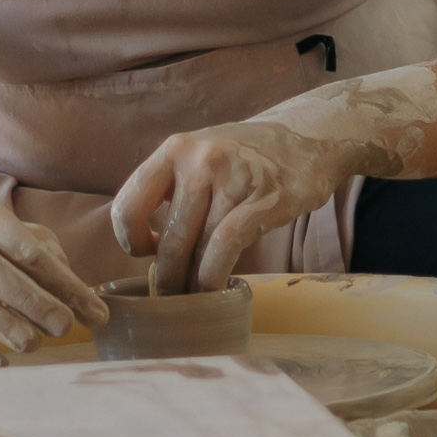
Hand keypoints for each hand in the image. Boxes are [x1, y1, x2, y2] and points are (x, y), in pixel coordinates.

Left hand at [111, 115, 347, 292]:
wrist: (308, 136)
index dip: (130, 241)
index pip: (128, 206)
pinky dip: (214, 275)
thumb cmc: (246, 155)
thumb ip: (169, 185)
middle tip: (168, 299)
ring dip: (191, 283)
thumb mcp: (199, 153)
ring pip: (198, 248)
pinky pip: (226, 246)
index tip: (146, 253)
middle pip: (169, 238)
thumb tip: (136, 237)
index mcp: (175, 149)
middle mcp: (199, 160)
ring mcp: (233, 178)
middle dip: (166, 278)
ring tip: (191, 300)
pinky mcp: (265, 199)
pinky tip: (214, 288)